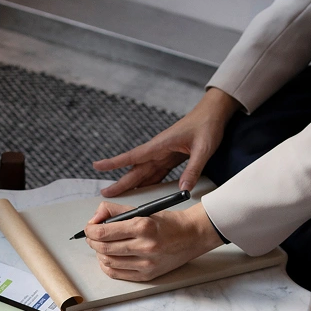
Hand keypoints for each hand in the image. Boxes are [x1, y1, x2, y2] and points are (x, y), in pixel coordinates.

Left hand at [84, 202, 224, 280]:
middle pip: (103, 248)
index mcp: (143, 227)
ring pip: (108, 262)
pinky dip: (107, 266)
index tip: (89, 228)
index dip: (90, 230)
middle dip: (92, 242)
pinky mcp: (148, 275)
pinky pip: (117, 274)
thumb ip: (115, 211)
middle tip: (92, 236)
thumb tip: (95, 219)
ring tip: (102, 246)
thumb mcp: (142, 210)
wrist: (192, 235)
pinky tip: (108, 258)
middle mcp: (145, 247)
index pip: (103, 232)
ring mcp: (147, 263)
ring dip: (99, 253)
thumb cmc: (167, 222)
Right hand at [93, 88, 240, 196]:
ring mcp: (164, 154)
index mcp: (161, 144)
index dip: (114, 162)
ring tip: (120, 196)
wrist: (213, 114)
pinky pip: (157, 172)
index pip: (133, 155)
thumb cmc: (207, 126)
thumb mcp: (203, 149)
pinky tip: (143, 192)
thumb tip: (183, 189)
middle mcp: (159, 150)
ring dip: (132, 184)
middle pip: (136, 169)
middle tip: (105, 193)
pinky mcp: (171, 157)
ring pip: (145, 172)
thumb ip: (193, 169)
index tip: (97, 165)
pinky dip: (149, 182)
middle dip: (120, 182)